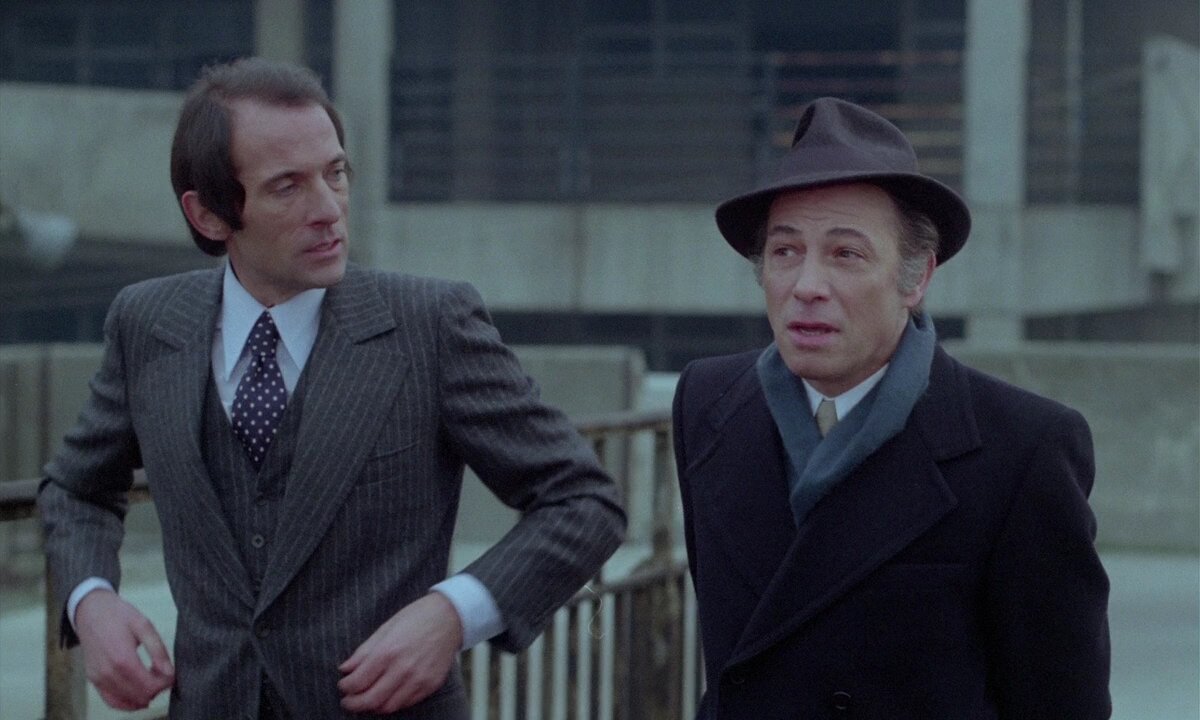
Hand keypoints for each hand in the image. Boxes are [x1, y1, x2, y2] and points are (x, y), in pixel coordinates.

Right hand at [74, 589, 174, 710]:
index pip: (149, 686)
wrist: (90, 611)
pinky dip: (126, 702)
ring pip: (126, 702)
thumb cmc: (118, 616)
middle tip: (163, 676)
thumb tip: (169, 672)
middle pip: (140, 696)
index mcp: (123, 659)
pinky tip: (138, 695)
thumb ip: (158, 650)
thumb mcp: (144, 626)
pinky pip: (111, 701)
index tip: (172, 675)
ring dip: (143, 696)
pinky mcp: (93, 680)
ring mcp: (98, 678)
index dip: (165, 684)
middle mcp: (108, 673)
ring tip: (152, 680)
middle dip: (157, 689)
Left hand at [338, 592, 463, 712]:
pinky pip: (406, 703)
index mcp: (387, 652)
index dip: (345, 687)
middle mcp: (403, 669)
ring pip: (388, 706)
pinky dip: (392, 703)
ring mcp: (418, 680)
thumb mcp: (384, 629)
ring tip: (366, 700)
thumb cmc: (415, 619)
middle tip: (348, 702)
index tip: (343, 686)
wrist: (449, 618)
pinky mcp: (430, 685)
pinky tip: (386, 695)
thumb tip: (345, 669)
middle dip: (353, 704)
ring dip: (372, 706)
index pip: (357, 682)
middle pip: (370, 700)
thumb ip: (363, 652)